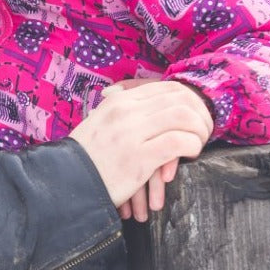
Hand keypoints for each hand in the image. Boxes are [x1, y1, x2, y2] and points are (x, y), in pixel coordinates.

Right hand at [68, 81, 212, 210]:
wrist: (66, 181)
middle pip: (181, 99)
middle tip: (203, 133)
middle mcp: (126, 111)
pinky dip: (192, 146)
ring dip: (199, 131)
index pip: (168, 88)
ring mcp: (131, 133)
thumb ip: (123, 113)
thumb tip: (152, 108)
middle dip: (201, 115)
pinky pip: (178, 142)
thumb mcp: (101, 123)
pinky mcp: (139, 157)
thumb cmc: (87, 157)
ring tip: (197, 144)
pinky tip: (189, 155)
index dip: (191, 101)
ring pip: (184, 117)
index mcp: (119, 101)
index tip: (195, 118)